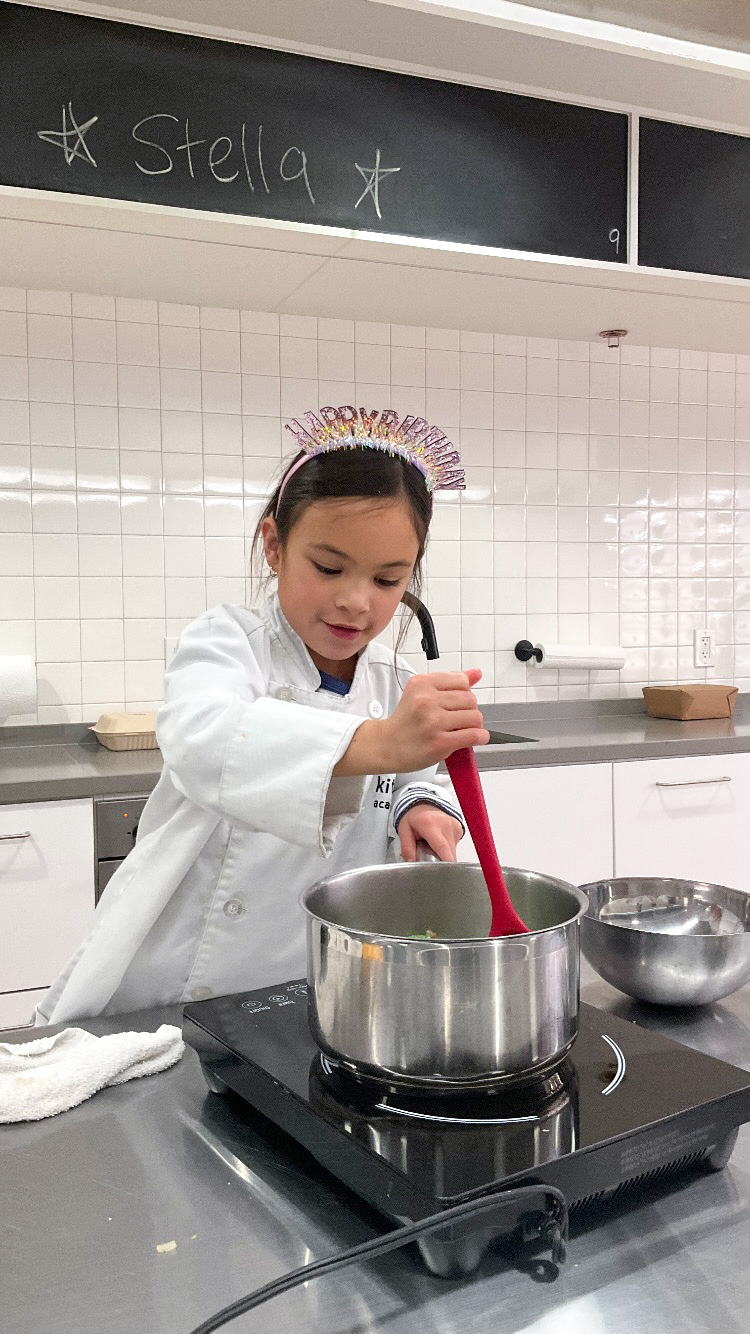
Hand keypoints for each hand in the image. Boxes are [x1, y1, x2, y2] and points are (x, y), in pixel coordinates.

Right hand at [333, 668, 488, 777]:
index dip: (464, 693)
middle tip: (459, 719)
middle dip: (469, 710)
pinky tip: (475, 738)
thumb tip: (476, 673)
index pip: (461, 680)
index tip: (457, 703)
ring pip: (474, 717)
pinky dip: (480, 737)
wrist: (386, 745)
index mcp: (422, 684)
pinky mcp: (439, 742)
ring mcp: (433, 722)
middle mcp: (426, 700)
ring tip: (463, 729)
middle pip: (470, 699)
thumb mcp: (422, 693)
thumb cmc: (405, 721)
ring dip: (474, 725)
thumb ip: (450, 682)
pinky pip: (473, 735)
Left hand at [398, 803, 463, 862]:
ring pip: (453, 851)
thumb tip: (411, 863)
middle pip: (449, 852)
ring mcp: (454, 826)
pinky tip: (439, 843)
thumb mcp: (404, 831)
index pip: (442, 846)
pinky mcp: (459, 828)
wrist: (423, 804)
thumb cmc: (414, 818)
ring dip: (445, 855)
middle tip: (430, 858)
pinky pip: (455, 846)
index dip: (446, 861)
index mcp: (430, 825)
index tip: (447, 873)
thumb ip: (407, 848)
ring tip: (433, 848)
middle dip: (442, 861)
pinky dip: (448, 849)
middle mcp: (445, 824)